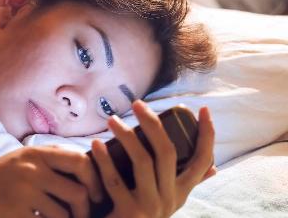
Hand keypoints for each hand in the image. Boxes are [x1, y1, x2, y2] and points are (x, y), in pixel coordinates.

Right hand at [0, 146, 102, 217]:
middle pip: (79, 191)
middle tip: (84, 214)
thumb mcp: (23, 158)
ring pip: (65, 214)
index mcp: (37, 154)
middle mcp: (34, 170)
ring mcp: (25, 193)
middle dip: (86, 207)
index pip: (80, 161)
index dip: (95, 178)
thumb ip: (50, 158)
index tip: (97, 192)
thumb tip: (85, 164)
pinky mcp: (17, 213)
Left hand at [91, 100, 215, 217]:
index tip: (205, 110)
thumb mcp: (165, 202)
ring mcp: (150, 207)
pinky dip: (105, 160)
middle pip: (168, 153)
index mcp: (180, 193)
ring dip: (127, 136)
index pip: (202, 162)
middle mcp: (169, 200)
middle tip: (137, 104)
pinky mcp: (129, 214)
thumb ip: (183, 185)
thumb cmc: (137, 215)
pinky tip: (96, 144)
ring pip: (143, 162)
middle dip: (154, 124)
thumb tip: (214, 168)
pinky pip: (115, 181)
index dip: (207, 136)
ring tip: (112, 119)